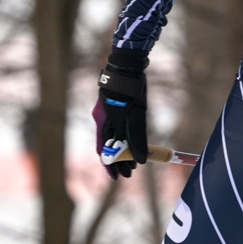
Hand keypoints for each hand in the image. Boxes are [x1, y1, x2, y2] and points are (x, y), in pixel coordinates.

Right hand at [94, 49, 149, 177]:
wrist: (128, 66)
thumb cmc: (130, 91)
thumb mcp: (136, 116)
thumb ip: (137, 138)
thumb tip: (140, 159)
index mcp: (103, 123)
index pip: (103, 151)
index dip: (110, 165)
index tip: (116, 177)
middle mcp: (103, 119)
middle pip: (109, 146)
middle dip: (119, 161)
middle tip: (129, 173)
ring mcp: (108, 113)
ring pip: (114, 137)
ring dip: (123, 151)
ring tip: (135, 162)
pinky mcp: (116, 107)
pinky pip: (118, 127)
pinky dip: (125, 138)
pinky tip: (134, 143)